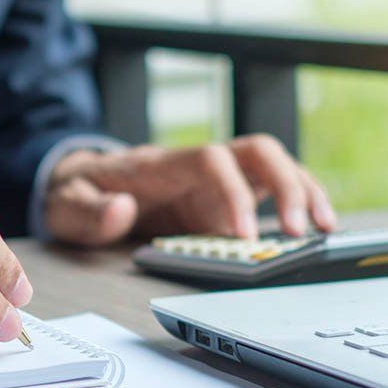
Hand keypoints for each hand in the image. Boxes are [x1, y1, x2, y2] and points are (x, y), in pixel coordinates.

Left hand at [44, 134, 336, 245]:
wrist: (79, 182)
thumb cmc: (77, 191)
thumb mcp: (66, 204)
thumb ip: (89, 211)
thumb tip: (122, 210)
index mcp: (161, 165)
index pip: (210, 161)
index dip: (233, 192)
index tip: (242, 234)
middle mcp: (195, 165)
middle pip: (256, 152)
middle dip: (285, 186)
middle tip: (299, 231)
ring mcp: (213, 180)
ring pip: (272, 166)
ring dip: (302, 192)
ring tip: (322, 231)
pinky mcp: (222, 198)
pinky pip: (267, 190)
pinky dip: (294, 204)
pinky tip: (310, 231)